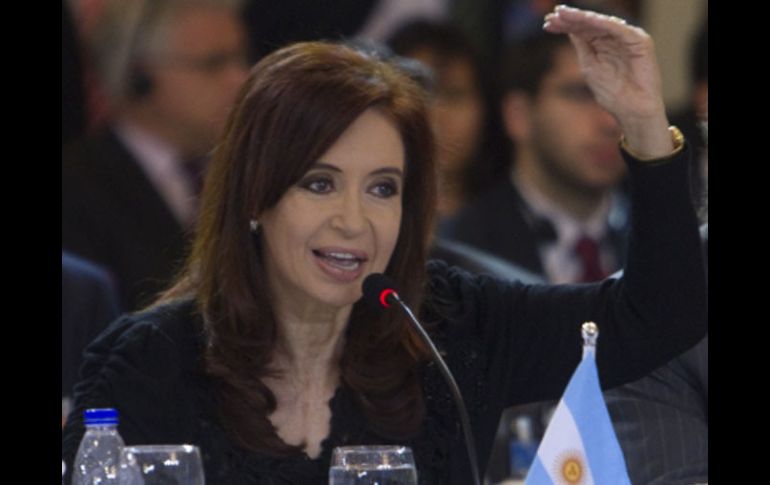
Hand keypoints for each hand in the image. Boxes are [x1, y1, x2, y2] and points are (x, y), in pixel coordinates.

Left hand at [544, 5, 672, 157]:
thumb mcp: (590, 67)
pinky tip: (587, 20)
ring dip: (582, 18)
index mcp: (602, 45)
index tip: (547, 23)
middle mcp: (614, 38)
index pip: (581, 31)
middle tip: (553, 15)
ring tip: (564, 14)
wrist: (632, 110)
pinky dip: (602, 23)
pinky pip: (619, 29)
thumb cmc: (612, 93)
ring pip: (602, 23)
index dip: (565, 26)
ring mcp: (627, 38)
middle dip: (570, 19)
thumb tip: (569, 29)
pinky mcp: (640, 41)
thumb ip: (583, 47)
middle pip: (589, 24)